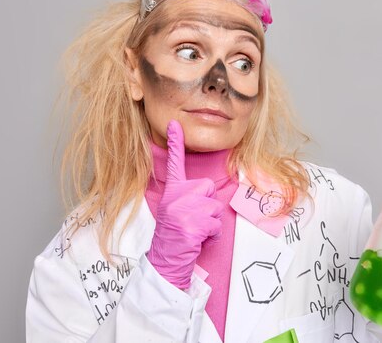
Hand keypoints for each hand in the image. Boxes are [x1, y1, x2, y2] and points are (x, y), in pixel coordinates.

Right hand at [146, 120, 223, 288]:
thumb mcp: (177, 211)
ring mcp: (182, 209)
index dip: (175, 142)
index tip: (175, 123)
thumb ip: (188, 197)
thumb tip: (205, 190)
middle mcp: (175, 196)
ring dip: (211, 223)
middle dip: (208, 205)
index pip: (174, 163)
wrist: (166, 259)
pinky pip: (215, 224)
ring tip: (195, 231)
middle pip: (208, 187)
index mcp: (172, 191)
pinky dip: (212, 235)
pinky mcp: (191, 224)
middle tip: (193, 220)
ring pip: (214, 206)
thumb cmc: (176, 235)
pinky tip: (197, 240)